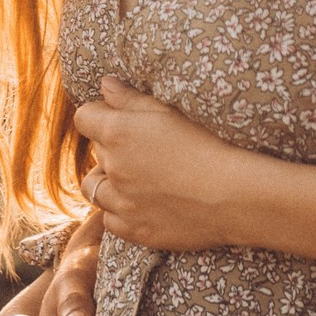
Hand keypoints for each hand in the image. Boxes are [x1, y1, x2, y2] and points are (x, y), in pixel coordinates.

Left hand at [74, 75, 249, 250]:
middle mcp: (112, 168)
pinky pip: (110, 220)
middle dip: (110, 146)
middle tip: (143, 147)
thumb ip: (130, 98)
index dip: (98, 115)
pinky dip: (119, 211)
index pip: (84, 118)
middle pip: (95, 151)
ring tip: (134, 178)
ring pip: (94, 188)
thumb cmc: (206, 144)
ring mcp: (120, 203)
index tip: (116, 118)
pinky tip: (141, 204)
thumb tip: (105, 85)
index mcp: (117, 133)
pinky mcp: (134, 230)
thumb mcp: (168, 112)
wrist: (231, 195)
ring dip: (107, 181)